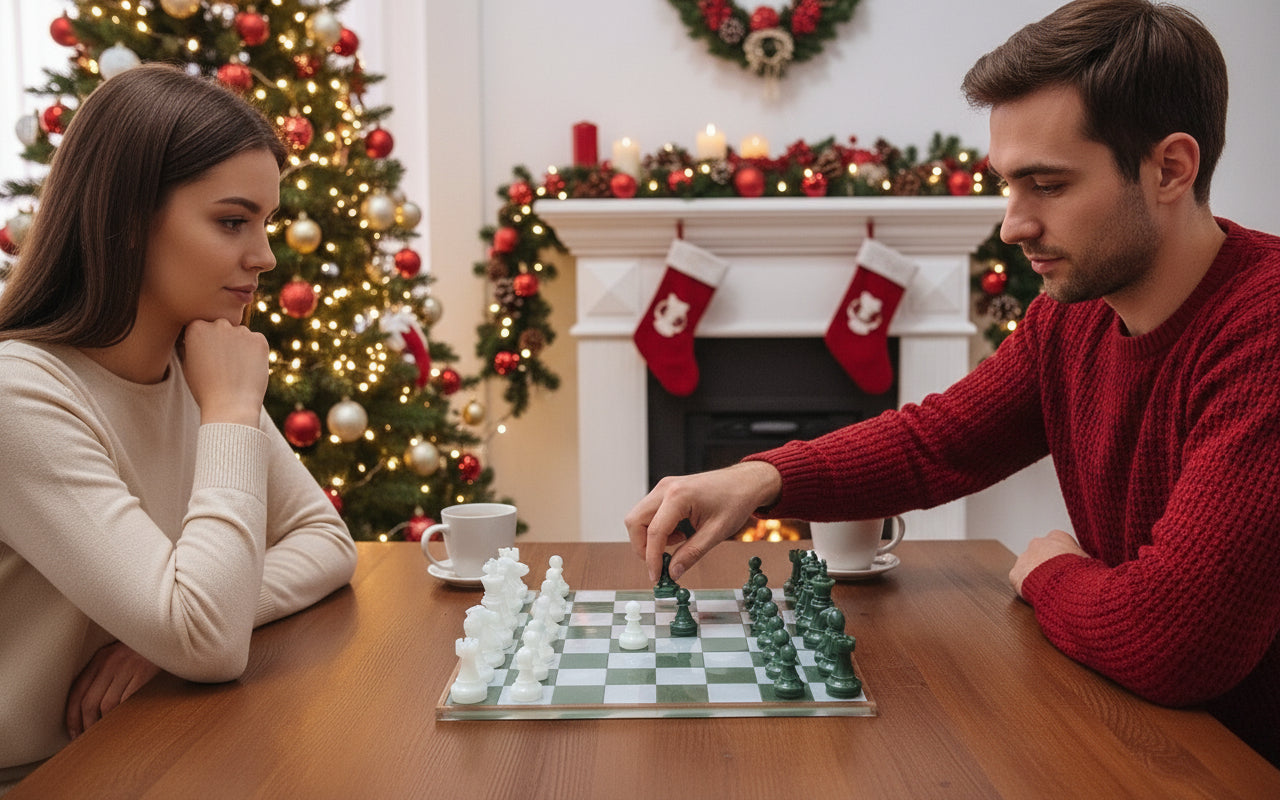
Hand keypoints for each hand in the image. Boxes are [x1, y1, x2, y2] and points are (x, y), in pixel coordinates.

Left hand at [65, 641, 161, 738]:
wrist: (168, 634)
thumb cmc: (144, 649)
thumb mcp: (120, 656)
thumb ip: (105, 675)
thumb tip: (90, 707)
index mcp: (100, 658)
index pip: (77, 692)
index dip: (72, 717)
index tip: (73, 732)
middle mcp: (110, 662)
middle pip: (90, 702)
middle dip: (87, 725)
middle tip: (88, 738)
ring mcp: (127, 668)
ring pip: (107, 705)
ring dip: (104, 724)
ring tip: (105, 734)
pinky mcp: (144, 673)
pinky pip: (127, 701)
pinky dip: (122, 715)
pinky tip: (123, 722)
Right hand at [182, 318, 268, 426]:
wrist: (230, 407)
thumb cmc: (205, 389)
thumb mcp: (188, 365)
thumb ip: (191, 345)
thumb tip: (194, 335)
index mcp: (196, 327)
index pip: (202, 327)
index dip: (206, 343)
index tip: (208, 358)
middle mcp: (219, 324)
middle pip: (222, 327)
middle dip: (223, 341)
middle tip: (224, 364)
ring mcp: (241, 331)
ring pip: (241, 334)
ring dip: (240, 345)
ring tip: (236, 370)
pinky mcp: (260, 340)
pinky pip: (256, 341)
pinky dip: (255, 352)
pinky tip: (248, 369)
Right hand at [624, 461, 781, 582]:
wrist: (745, 482)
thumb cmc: (735, 502)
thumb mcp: (716, 533)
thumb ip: (692, 554)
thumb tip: (673, 573)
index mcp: (678, 496)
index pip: (654, 532)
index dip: (652, 559)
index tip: (657, 577)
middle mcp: (665, 488)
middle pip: (634, 521)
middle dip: (642, 546)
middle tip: (660, 563)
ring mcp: (664, 487)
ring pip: (639, 516)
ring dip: (650, 537)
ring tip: (678, 543)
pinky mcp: (666, 490)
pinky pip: (649, 512)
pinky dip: (657, 528)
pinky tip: (679, 533)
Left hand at [1010, 529, 1087, 597]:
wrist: (1068, 587)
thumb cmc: (1084, 574)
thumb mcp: (1092, 563)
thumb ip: (1084, 560)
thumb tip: (1092, 568)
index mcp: (1058, 537)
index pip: (1058, 545)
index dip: (1064, 559)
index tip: (1068, 570)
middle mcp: (1038, 543)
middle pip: (1041, 554)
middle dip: (1046, 566)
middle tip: (1056, 582)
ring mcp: (1024, 557)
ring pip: (1028, 566)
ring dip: (1035, 576)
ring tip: (1048, 590)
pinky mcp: (1015, 573)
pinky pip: (1019, 580)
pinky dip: (1025, 587)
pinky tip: (1036, 595)